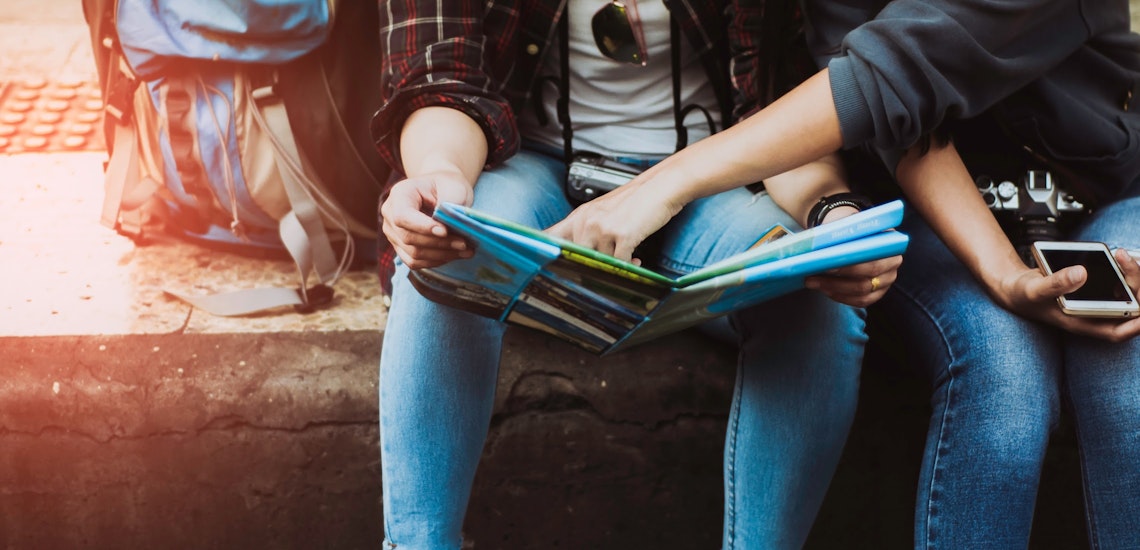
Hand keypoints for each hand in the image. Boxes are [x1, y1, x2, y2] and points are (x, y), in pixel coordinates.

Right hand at [380, 171, 474, 268]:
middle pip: (408, 238)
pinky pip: (415, 262)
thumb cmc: (448, 186)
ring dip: (441, 255)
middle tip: (464, 244)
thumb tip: (449, 227)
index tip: (445, 231)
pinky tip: (454, 254)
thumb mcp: (453, 187)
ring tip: (465, 251)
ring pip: (413, 254)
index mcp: (400, 194)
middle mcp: (390, 214)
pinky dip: (436, 261)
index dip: (422, 227)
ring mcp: (393, 233)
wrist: (442, 190)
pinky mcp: (401, 248)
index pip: (403, 216)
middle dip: (438, 243)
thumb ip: (449, 206)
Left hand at [546, 174, 685, 262]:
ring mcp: (604, 229)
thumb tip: (577, 252)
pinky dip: (629, 265)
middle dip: (593, 264)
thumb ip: (587, 229)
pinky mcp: (623, 236)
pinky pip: (620, 263)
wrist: (661, 188)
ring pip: (601, 261)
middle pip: (578, 257)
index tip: (541, 264)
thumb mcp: (603, 211)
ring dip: (615, 264)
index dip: (542, 252)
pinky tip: (635, 259)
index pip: (550, 236)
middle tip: (606, 264)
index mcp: (580, 215)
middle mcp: (588, 221)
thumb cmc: (635, 199)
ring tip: (626, 257)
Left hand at [803, 206, 901, 306]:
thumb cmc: (848, 228)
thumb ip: (838, 234)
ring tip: (812, 283)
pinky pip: (861, 301)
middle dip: (835, 281)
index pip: (871, 259)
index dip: (848, 266)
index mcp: (889, 242)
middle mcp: (893, 263)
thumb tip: (818, 249)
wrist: (855, 233)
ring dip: (834, 290)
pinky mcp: (878, 293)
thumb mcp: (846, 224)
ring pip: (862, 293)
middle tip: (811, 277)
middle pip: (866, 280)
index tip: (824, 265)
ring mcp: (887, 280)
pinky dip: (840, 297)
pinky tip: (824, 290)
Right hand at [994, 248, 1139, 341]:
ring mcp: (1094, 302)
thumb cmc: (1025, 295)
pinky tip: (1117, 255)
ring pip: (1127, 293)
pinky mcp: (1094, 288)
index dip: (1136, 325)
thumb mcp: (1035, 290)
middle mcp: (1092, 315)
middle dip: (1135, 285)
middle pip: (1128, 308)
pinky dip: (1122, 269)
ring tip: (1120, 255)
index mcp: (1081, 323)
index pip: (1116, 331)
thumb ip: (1056, 283)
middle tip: (1127, 262)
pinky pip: (1118, 282)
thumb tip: (1081, 274)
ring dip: (1131, 275)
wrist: (1017, 287)